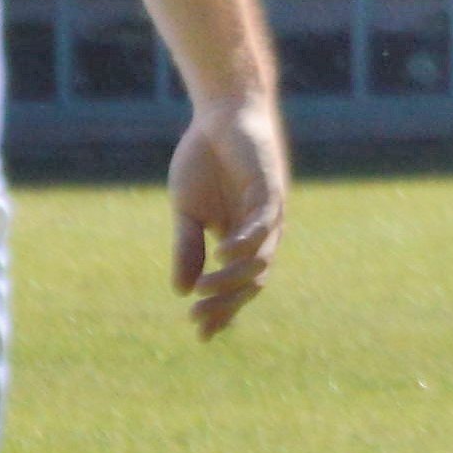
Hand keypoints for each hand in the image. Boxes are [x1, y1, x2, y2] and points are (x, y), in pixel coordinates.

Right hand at [168, 95, 287, 340]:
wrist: (220, 117)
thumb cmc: (204, 163)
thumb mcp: (187, 211)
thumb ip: (187, 248)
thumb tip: (181, 290)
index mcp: (239, 241)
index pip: (236, 286)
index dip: (221, 311)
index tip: (200, 334)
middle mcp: (259, 233)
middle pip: (252, 281)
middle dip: (226, 304)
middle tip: (199, 318)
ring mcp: (268, 214)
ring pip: (260, 259)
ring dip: (233, 278)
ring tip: (206, 289)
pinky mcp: (270, 191)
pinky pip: (263, 224)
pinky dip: (246, 242)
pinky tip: (223, 253)